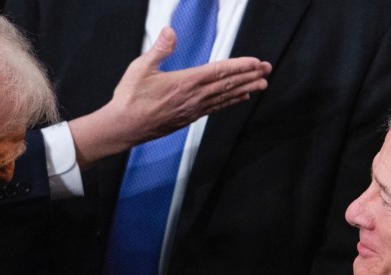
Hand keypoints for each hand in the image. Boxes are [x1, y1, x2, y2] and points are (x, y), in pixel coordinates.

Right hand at [69, 26, 271, 167]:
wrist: (123, 127)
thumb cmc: (130, 99)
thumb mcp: (141, 67)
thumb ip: (159, 49)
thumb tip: (170, 32)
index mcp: (184, 83)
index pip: (219, 72)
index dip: (240, 66)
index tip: (256, 62)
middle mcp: (192, 98)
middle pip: (227, 85)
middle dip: (249, 76)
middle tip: (267, 71)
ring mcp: (192, 110)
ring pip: (224, 98)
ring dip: (245, 90)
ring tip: (261, 84)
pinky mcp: (188, 119)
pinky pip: (215, 108)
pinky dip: (230, 102)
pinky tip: (239, 98)